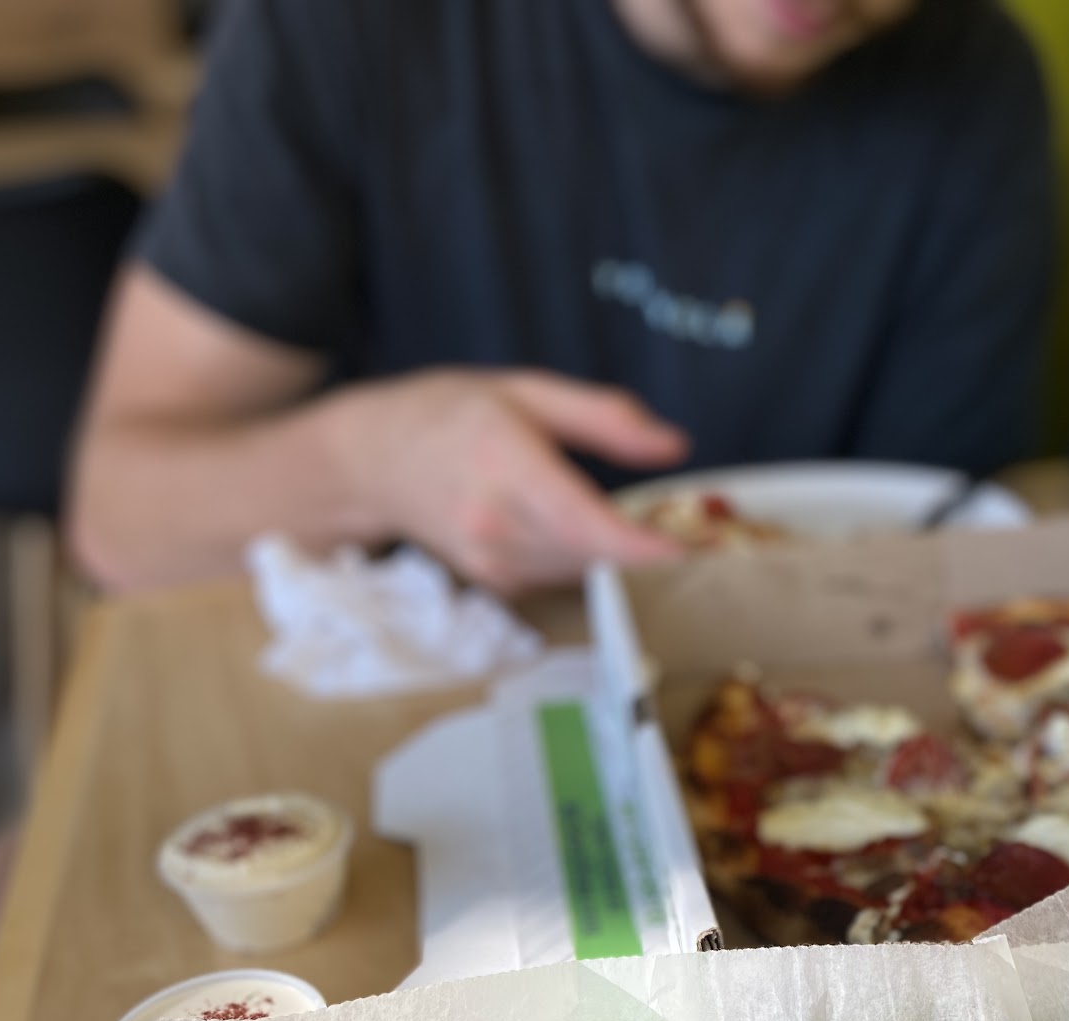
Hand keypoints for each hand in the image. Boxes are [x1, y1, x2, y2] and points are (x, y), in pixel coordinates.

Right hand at [349, 367, 690, 593]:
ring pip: (581, 570)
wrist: (373, 462)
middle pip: (592, 553)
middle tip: (695, 527)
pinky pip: (560, 576)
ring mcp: (490, 560)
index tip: (686, 551)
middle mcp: (494, 522)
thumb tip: (674, 445)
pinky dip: (584, 558)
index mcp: (504, 462)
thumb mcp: (528, 390)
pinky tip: (581, 529)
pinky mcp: (494, 583)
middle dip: (646, 546)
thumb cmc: (451, 414)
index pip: (581, 521)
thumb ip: (604, 417)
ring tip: (642, 523)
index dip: (637, 545)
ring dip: (616, 554)